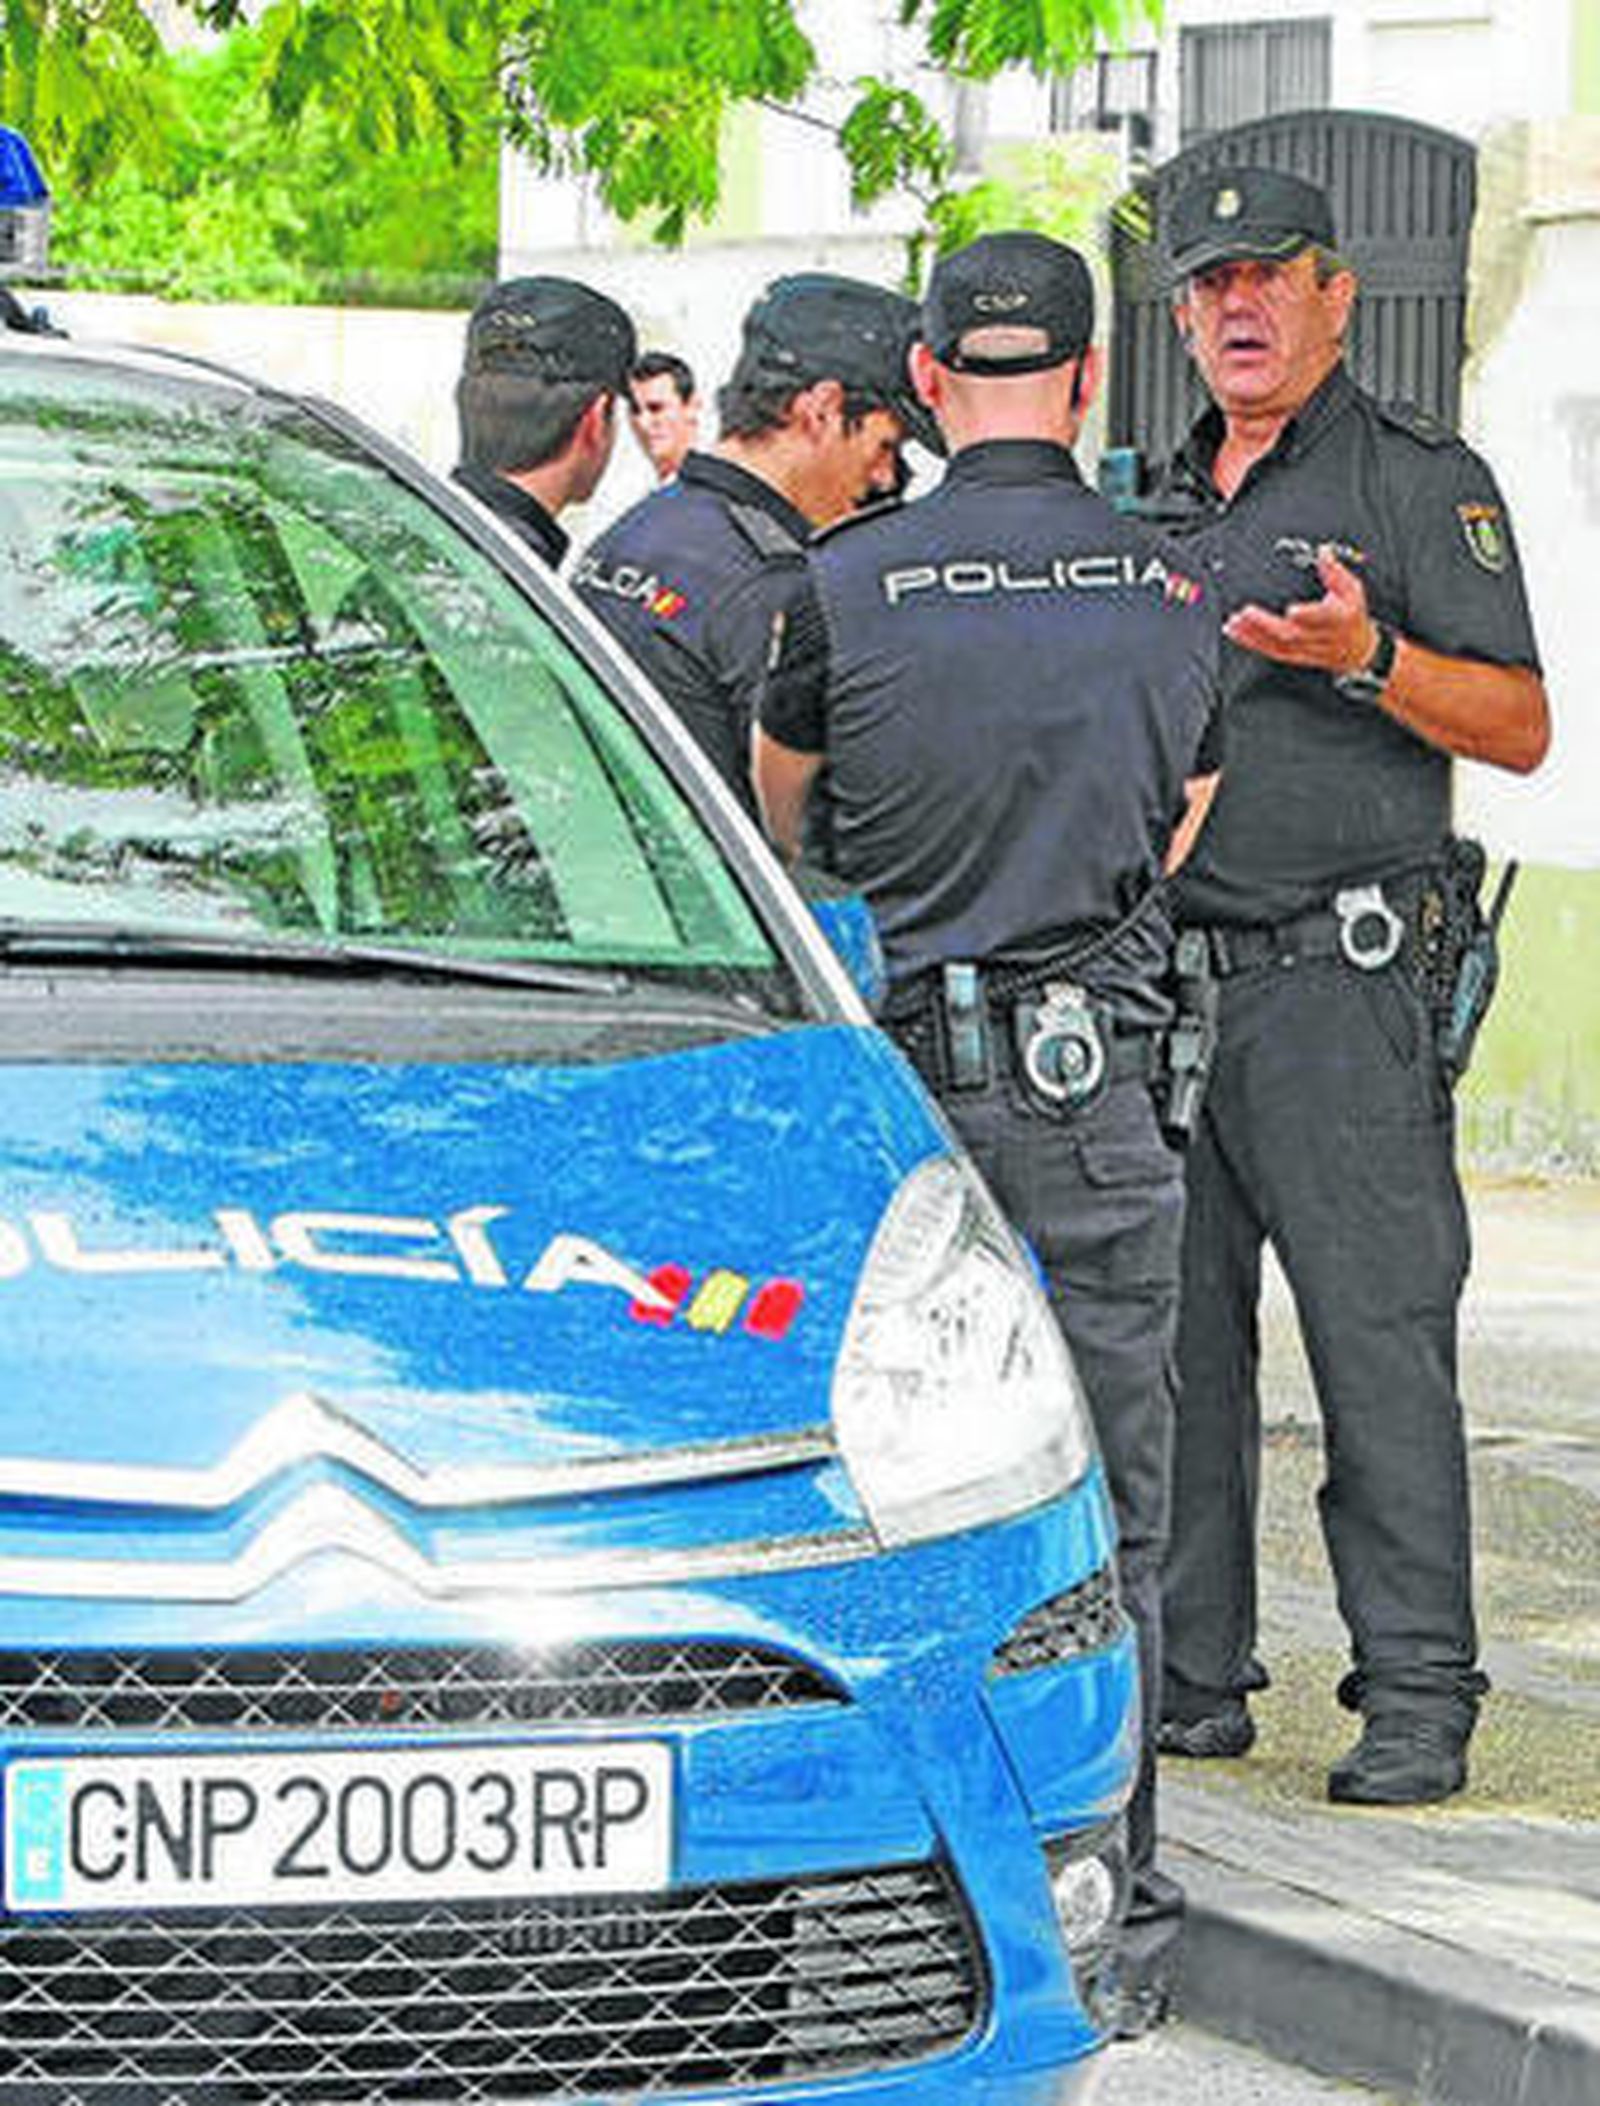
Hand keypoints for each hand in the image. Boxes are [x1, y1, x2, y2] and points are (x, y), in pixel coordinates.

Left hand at [1223, 546, 1377, 674]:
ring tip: (1234, 622)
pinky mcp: (1292, 656)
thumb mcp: (1352, 590)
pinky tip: (1235, 632)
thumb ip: (1335, 572)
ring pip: (1276, 646)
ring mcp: (1304, 649)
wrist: (1356, 650)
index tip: (1292, 610)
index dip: (1308, 615)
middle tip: (1246, 612)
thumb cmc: (1351, 616)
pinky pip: (1268, 651)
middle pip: (1291, 634)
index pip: (1323, 618)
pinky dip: (1250, 642)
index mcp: (1338, 619)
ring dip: (1252, 635)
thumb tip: (1323, 552)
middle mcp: (1320, 637)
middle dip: (1266, 625)